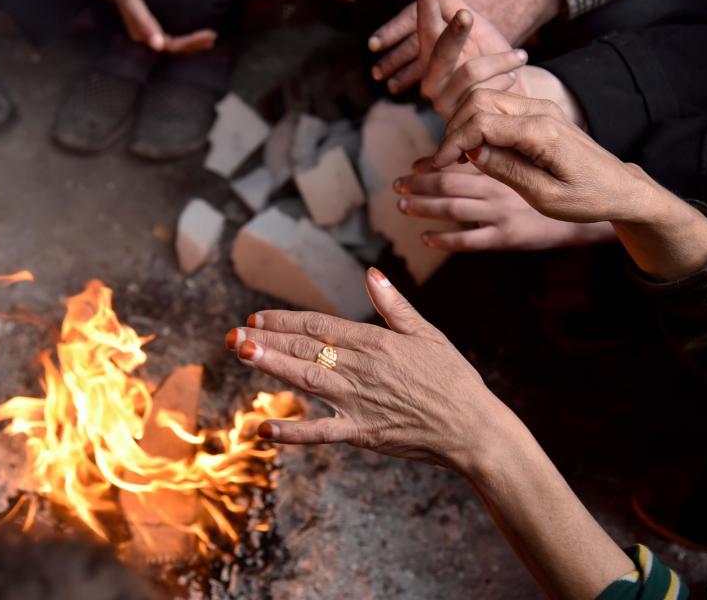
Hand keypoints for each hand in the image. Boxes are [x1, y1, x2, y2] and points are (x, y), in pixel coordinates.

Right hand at [110, 0, 215, 52]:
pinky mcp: (158, 28)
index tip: (207, 35)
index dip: (190, 43)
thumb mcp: (133, 4)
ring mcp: (154, 35)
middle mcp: (151, 39)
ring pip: (177, 45)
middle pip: (177, 48)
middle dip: (196, 44)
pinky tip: (199, 34)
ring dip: (194, 43)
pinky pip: (176, 37)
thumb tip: (159, 45)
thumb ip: (144, 23)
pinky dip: (189, 37)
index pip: (172, 45)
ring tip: (211, 39)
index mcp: (144, 37)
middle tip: (213, 37)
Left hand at [224, 268, 512, 471]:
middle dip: (266, 340)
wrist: (474, 428)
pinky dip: (293, 432)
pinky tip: (264, 430)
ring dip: (272, 366)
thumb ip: (394, 305)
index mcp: (376, 342)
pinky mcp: (362, 433)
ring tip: (243, 354)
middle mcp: (361, 369)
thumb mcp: (427, 334)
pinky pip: (321, 433)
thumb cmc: (454, 379)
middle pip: (305, 349)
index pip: (319, 326)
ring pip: (306, 379)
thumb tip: (370, 274)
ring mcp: (359, 402)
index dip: (285, 320)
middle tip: (232, 335)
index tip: (257, 317)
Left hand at [393, 161, 615, 250]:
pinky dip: (444, 239)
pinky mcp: (507, 237)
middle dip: (418, 183)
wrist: (592, 207)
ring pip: (452, 210)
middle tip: (396, 185)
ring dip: (422, 207)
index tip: (413, 165)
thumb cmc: (559, 179)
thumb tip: (465, 143)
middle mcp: (499, 188)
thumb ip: (500, 152)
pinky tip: (427, 238)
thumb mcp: (531, 158)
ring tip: (402, 206)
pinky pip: (469, 240)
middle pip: (447, 184)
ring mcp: (502, 214)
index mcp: (504, 165)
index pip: (459, 160)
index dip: (433, 162)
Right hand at [413, 0, 526, 114]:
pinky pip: (485, 91)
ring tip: (520, 56)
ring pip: (469, 72)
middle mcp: (430, 80)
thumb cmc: (491, 61)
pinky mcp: (460, 118)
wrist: (510, 101)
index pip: (425, 28)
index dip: (425, 9)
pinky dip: (504, 79)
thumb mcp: (476, 29)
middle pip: (439, 51)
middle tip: (466, 15)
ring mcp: (442, 100)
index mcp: (430, 56)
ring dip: (501, 60)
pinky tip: (512, 79)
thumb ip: (452, 4)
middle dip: (454, 32)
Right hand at [433, 89, 658, 223]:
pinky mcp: (538, 113)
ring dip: (463, 123)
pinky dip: (477, 122)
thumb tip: (471, 153)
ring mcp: (540, 108)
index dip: (453, 142)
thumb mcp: (544, 197)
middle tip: (444, 160)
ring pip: (485, 98)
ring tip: (456, 156)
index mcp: (542, 132)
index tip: (438, 165)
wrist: (620, 188)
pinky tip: (474, 149)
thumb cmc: (586, 198)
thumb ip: (506, 170)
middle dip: (453, 128)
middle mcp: (541, 111)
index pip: (481, 122)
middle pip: (478, 99)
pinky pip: (497, 106)